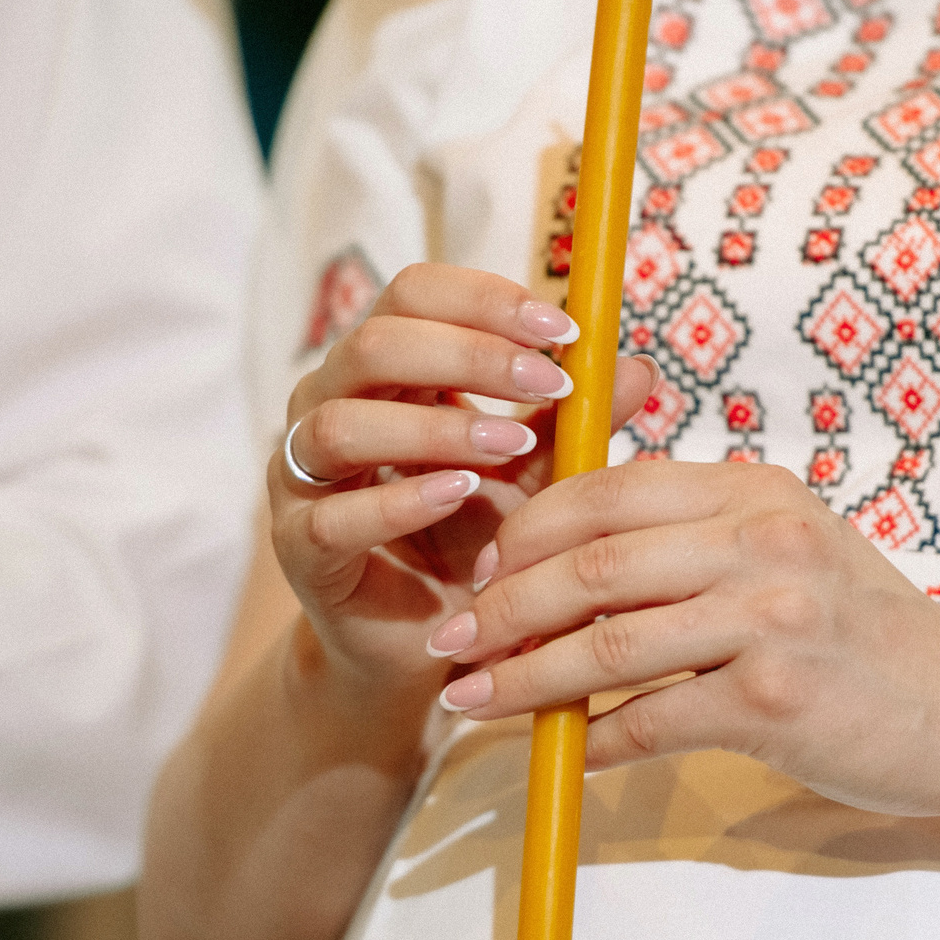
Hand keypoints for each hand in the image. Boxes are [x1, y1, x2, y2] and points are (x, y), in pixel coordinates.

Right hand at [272, 263, 656, 698]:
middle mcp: (329, 406)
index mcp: (384, 371)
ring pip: (341, 424)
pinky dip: (400, 503)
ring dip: (435, 429)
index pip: (413, 296)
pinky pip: (334, 517)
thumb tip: (640, 366)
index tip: (564, 331)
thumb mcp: (537, 472)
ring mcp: (304, 477)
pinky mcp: (299, 548)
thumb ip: (574, 420)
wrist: (436, 643)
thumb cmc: (478, 540)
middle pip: (374, 343)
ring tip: (510, 446)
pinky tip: (459, 496)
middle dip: (469, 354)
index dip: (485, 300)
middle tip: (549, 382)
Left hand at [422, 459, 939, 816]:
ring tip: (470, 701)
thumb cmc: (870, 638)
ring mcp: (770, 619)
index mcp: (754, 490)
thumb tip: (578, 557)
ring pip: (605, 643)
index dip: (525, 529)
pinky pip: (650, 720)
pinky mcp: (773, 701)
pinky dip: (594, 740)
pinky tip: (565, 754)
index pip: (607, 490)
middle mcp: (762, 541)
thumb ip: (702, 538)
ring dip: (522, 678)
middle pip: (591, 563)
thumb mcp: (796, 549)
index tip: (481, 569)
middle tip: (452, 639)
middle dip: (501, 605)